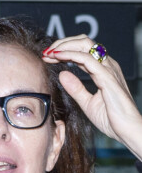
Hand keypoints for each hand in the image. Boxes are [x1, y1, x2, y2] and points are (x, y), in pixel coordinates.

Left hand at [43, 35, 141, 160]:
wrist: (126, 130)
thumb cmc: (111, 118)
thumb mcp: (86, 102)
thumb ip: (75, 88)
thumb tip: (62, 74)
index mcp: (103, 70)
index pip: (82, 51)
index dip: (63, 50)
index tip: (47, 57)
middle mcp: (107, 66)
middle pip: (84, 42)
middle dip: (62, 43)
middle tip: (46, 52)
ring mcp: (108, 69)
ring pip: (85, 45)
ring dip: (64, 46)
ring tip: (49, 53)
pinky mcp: (107, 77)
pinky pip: (87, 59)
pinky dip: (70, 55)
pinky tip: (58, 56)